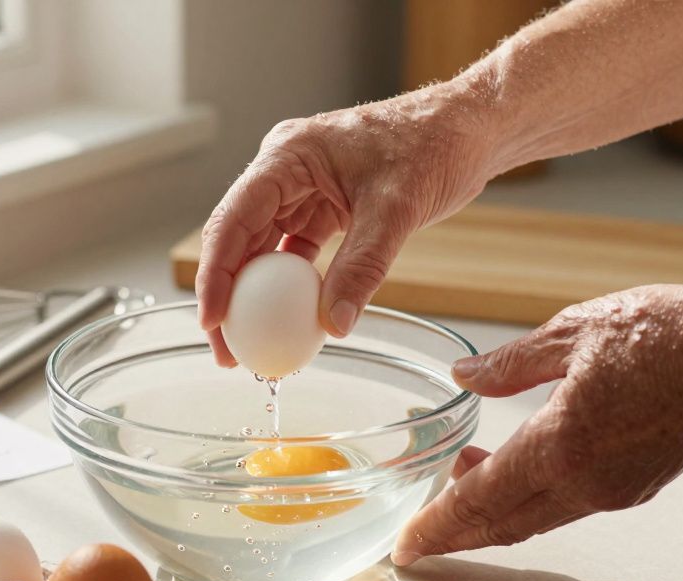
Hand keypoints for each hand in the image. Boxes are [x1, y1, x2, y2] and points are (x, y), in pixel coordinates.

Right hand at [195, 86, 500, 365]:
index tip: (212, 320)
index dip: (215, 273)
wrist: (470, 130)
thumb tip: (334, 324)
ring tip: (250, 346)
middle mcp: (285, 171)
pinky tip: (288, 323)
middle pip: (237, 239)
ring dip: (254, 297)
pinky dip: (289, 289)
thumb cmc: (435, 145)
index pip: (234, 219)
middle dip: (226, 295)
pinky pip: (294, 254)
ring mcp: (302, 191)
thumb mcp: (396, 208)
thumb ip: (362, 266)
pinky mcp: (323, 209)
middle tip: (227, 349)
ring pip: (261, 250)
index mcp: (288, 156)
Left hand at [392, 284, 682, 564]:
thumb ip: (509, 363)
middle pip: (503, 525)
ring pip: (536, 518)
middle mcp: (586, 482)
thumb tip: (465, 375)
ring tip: (459, 481)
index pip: (479, 501)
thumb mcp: (572, 332)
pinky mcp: (636, 485)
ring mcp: (614, 490)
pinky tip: (518, 468)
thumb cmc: (669, 335)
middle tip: (419, 540)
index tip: (407, 545)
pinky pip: (568, 505)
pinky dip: (531, 498)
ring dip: (493, 511)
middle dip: (454, 535)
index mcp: (561, 445)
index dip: (436, 527)